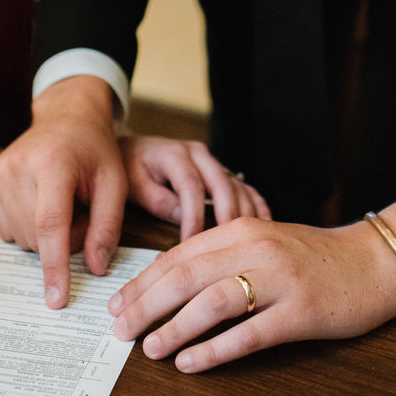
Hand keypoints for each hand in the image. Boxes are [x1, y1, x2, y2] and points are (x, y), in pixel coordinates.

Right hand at [0, 75, 127, 308]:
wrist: (66, 116)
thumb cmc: (94, 150)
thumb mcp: (115, 183)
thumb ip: (107, 227)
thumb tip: (94, 269)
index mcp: (54, 163)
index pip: (50, 224)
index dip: (54, 265)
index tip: (56, 299)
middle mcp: (19, 166)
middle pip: (37, 235)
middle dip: (64, 240)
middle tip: (82, 213)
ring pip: (21, 236)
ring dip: (45, 235)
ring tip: (62, 203)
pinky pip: (7, 228)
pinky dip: (28, 226)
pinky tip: (41, 201)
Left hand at [108, 202, 395, 373]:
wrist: (373, 262)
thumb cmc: (313, 257)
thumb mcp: (262, 243)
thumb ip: (222, 256)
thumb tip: (169, 284)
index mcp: (240, 230)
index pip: (178, 255)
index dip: (143, 281)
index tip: (117, 304)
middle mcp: (256, 249)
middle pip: (187, 276)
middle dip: (146, 303)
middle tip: (120, 330)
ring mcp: (279, 280)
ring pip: (213, 301)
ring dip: (175, 326)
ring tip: (149, 349)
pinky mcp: (301, 312)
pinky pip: (249, 333)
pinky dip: (215, 349)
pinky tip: (192, 363)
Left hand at [119, 135, 270, 238]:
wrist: (133, 149)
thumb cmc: (131, 169)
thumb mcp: (133, 182)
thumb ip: (155, 198)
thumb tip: (180, 216)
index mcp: (176, 155)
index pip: (190, 186)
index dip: (193, 216)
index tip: (192, 243)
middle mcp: (199, 155)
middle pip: (222, 184)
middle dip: (227, 215)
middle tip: (231, 246)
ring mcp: (213, 162)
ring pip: (237, 185)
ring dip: (245, 213)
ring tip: (251, 242)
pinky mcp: (221, 172)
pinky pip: (245, 187)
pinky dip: (256, 205)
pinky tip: (264, 225)